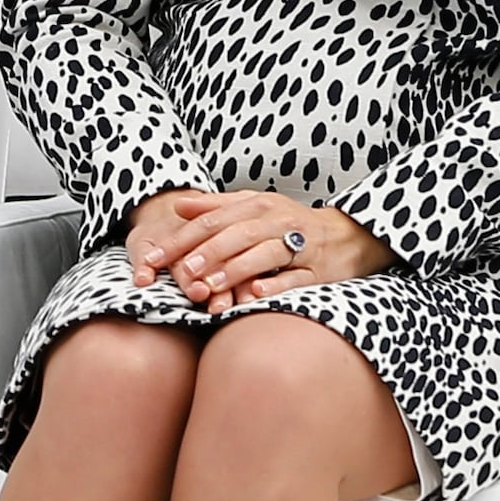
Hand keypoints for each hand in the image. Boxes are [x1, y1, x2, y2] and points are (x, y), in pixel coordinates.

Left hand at [129, 186, 387, 312]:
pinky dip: (276, 285)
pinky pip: (295, 278)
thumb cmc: (289, 223)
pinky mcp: (317, 271)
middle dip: (206, 253)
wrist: (346, 236)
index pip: (212, 221)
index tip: (153, 259)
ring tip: (210, 284)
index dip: (180, 240)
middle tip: (181, 272)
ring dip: (235, 269)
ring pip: (264, 256)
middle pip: (236, 235)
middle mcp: (276, 223)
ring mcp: (298, 246)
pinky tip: (256, 294)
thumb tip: (177, 206)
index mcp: (257, 206)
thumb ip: (215, 207)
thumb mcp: (254, 207)